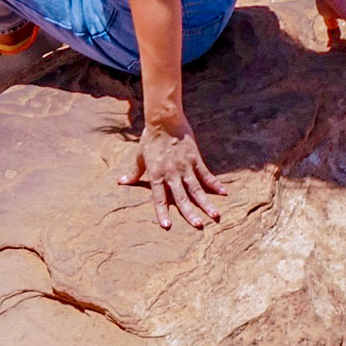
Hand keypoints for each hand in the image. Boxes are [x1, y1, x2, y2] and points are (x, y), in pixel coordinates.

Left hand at [134, 116, 224, 230]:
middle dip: (189, 213)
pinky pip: (206, 174)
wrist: (164, 119)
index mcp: (156, 174)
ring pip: (196, 189)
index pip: (159, 198)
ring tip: (214, 215)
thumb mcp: (140, 155)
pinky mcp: (195, 158)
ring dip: (205, 203)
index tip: (166, 226)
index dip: (162, 212)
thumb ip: (134, 171)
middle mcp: (171, 173)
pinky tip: (223, 193)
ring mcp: (185, 166)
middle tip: (198, 226)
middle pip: (181, 197)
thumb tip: (121, 182)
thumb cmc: (150, 137)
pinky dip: (214, 184)